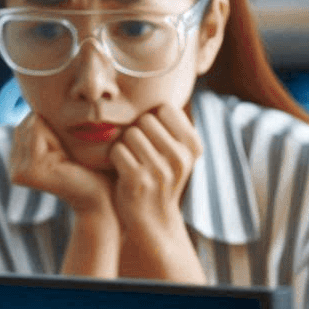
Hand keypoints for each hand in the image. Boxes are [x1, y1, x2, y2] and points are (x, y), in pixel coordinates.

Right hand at [10, 114, 112, 216]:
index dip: (53, 127)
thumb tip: (39, 94)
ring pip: (34, 123)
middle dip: (53, 130)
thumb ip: (49, 124)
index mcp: (21, 158)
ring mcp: (18, 171)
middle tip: (69, 157)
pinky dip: (56, 140)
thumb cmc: (92, 168)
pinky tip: (66, 161)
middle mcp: (14, 166)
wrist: (103, 197)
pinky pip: (37, 131)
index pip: (29, 120)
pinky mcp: (27, 172)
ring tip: (67, 160)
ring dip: (57, 135)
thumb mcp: (67, 141)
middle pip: (29, 119)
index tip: (67, 151)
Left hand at [109, 105, 205, 282]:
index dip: (152, 120)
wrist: (155, 223)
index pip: (164, 109)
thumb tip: (158, 85)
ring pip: (129, 134)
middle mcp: (180, 157)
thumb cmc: (161, 180)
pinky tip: (123, 172)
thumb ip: (173, 126)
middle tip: (141, 154)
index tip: (154, 140)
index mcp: (193, 147)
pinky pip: (117, 150)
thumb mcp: (178, 154)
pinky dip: (114, 158)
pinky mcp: (137, 181)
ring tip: (133, 162)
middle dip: (137, 132)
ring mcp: (159, 170)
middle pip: (144, 119)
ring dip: (124, 145)